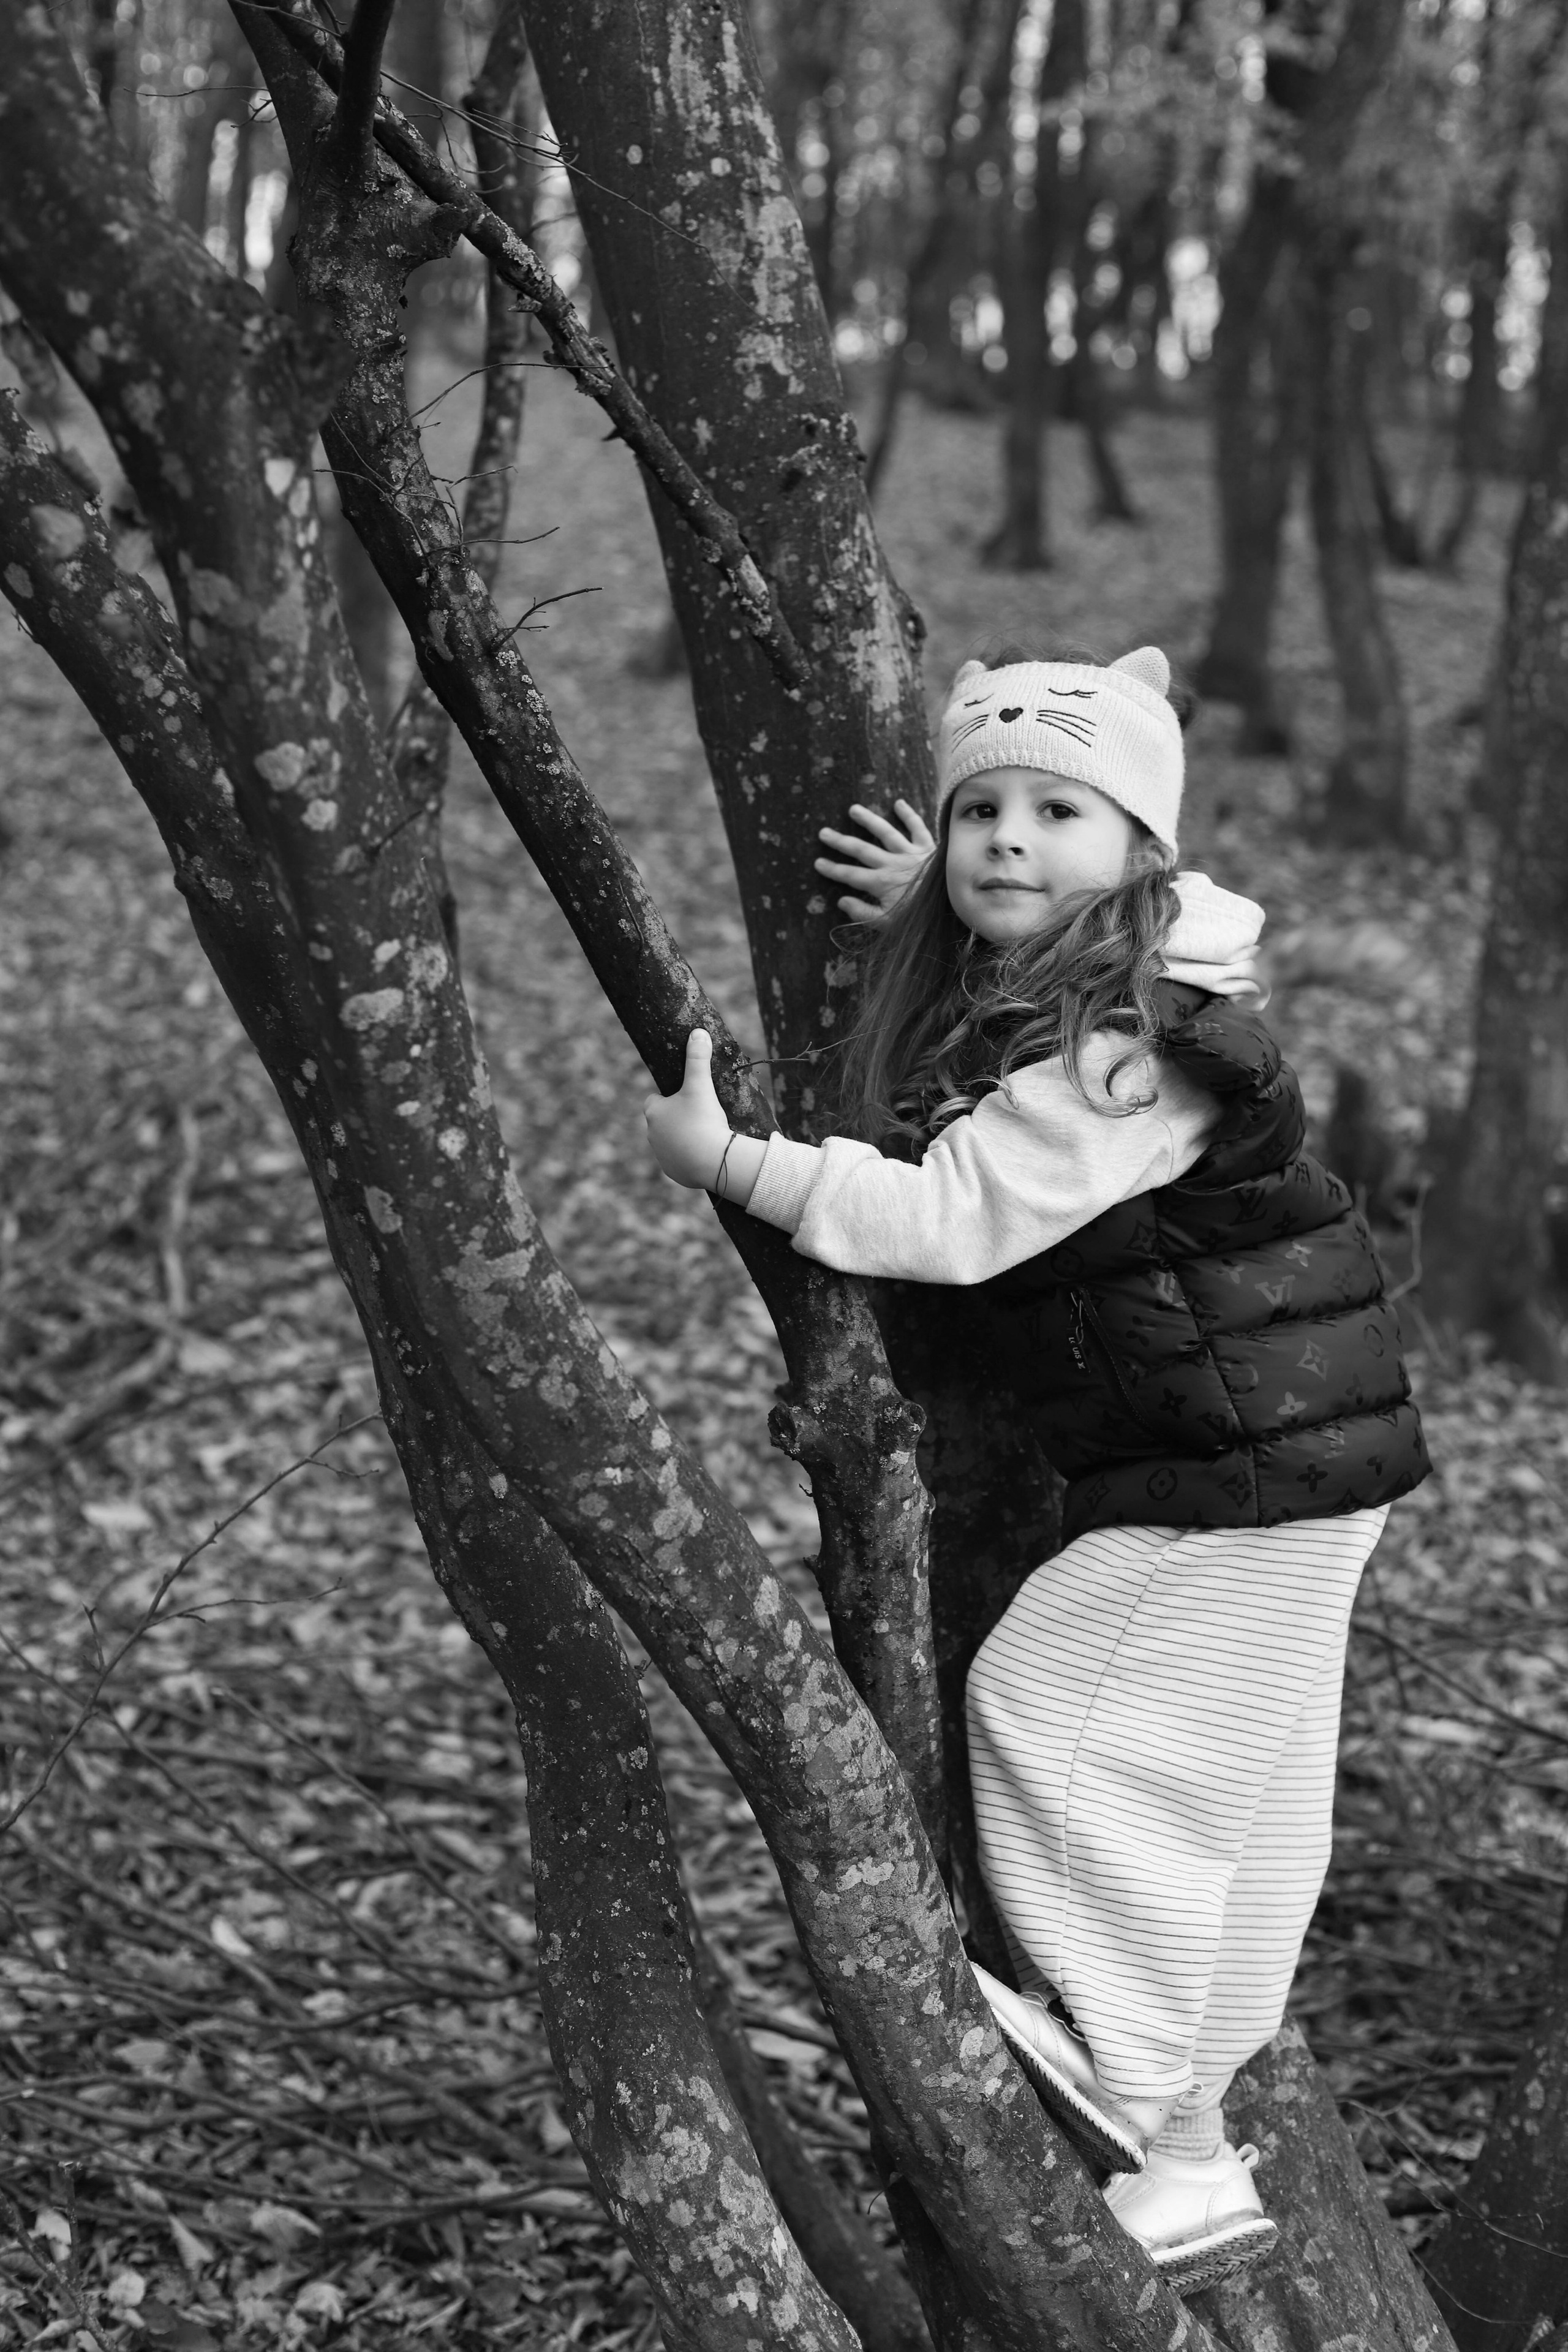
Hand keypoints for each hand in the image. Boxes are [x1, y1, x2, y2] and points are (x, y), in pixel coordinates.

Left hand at [644, 1028, 733, 1190]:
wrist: (714, 1161)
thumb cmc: (703, 1120)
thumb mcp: (701, 1085)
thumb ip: (698, 1058)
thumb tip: (698, 1031)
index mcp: (652, 1112)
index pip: (654, 1100)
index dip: (670, 1098)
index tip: (687, 1099)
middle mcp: (651, 1135)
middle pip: (662, 1122)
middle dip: (677, 1119)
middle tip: (700, 1116)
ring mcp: (661, 1156)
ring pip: (670, 1142)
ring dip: (682, 1139)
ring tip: (705, 1135)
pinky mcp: (673, 1172)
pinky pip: (679, 1162)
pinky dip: (689, 1158)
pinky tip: (704, 1155)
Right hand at [815, 798, 935, 923]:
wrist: (951, 908)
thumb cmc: (920, 920)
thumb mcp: (888, 924)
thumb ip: (863, 913)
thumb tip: (841, 901)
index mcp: (880, 883)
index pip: (850, 875)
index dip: (833, 869)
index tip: (818, 863)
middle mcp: (892, 864)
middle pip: (861, 850)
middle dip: (840, 842)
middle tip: (824, 832)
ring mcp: (910, 853)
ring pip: (885, 832)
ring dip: (868, 820)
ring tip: (853, 809)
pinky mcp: (928, 848)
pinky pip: (918, 827)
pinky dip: (909, 814)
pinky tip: (898, 803)